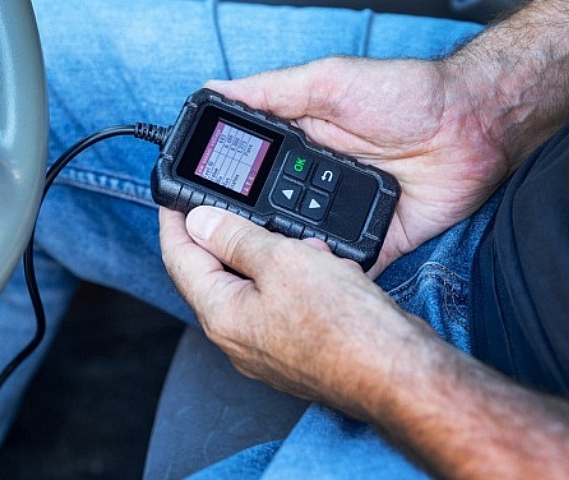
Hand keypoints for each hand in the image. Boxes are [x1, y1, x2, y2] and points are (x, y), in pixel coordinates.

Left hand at [159, 205, 433, 415]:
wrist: (395, 370)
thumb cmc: (342, 324)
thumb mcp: (282, 261)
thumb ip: (236, 238)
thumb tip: (199, 222)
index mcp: (221, 315)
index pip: (180, 259)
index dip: (173, 221)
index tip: (173, 196)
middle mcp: (238, 337)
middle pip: (215, 273)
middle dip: (229, 235)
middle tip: (239, 206)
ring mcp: (268, 346)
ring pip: (254, 285)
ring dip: (270, 254)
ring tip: (297, 237)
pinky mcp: (297, 347)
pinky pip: (282, 301)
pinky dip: (294, 275)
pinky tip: (321, 265)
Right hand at [206, 57, 513, 276]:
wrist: (472, 124)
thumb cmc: (404, 94)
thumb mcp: (328, 82)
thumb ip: (273, 92)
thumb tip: (218, 90)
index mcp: (299, 146)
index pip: (249, 173)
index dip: (223, 188)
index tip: (193, 203)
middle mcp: (314, 184)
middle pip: (269, 215)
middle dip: (247, 230)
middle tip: (218, 245)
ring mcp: (341, 213)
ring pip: (301, 245)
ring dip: (283, 255)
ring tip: (256, 269)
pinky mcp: (373, 239)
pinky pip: (345, 265)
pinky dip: (329, 276)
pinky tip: (307, 288)